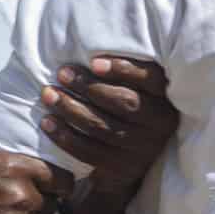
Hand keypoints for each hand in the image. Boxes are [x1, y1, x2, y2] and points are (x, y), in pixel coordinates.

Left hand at [40, 56, 177, 213]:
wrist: (129, 162)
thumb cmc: (126, 110)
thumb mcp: (138, 91)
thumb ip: (126, 73)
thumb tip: (91, 44)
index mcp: (167, 100)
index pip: (151, 80)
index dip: (124, 70)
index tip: (94, 62)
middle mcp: (159, 126)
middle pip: (123, 103)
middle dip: (88, 87)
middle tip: (62, 73)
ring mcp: (141, 150)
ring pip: (102, 127)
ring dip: (70, 109)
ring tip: (48, 94)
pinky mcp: (121, 169)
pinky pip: (89, 151)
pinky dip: (65, 136)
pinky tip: (47, 121)